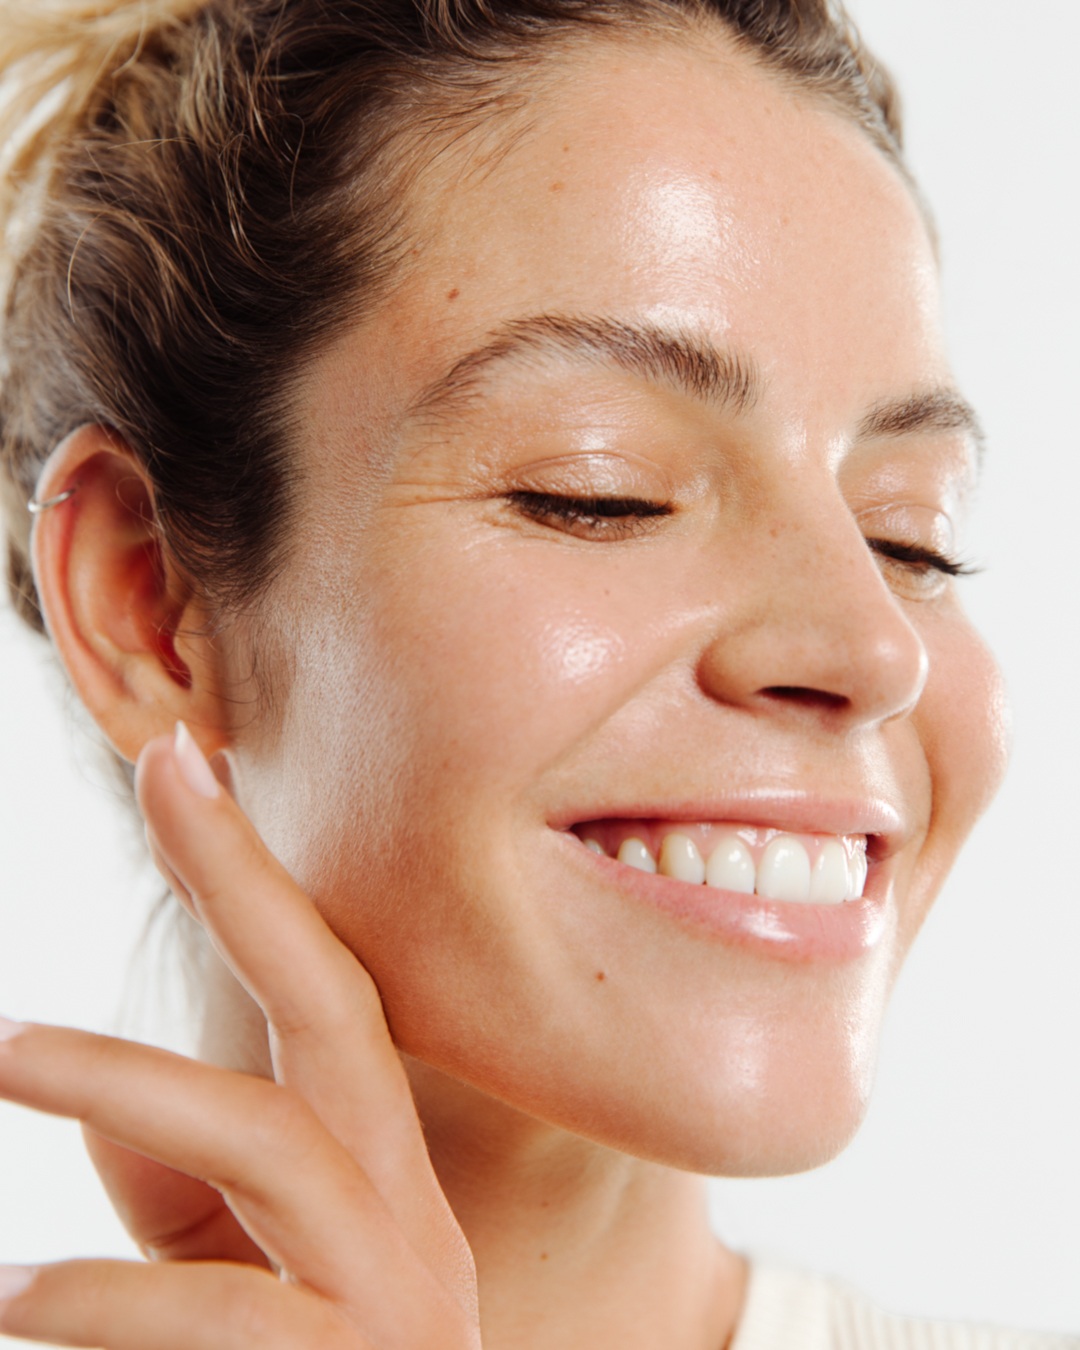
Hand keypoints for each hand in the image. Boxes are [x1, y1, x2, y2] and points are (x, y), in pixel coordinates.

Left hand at [0, 724, 480, 1347]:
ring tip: (0, 1046)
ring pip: (273, 1140)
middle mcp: (404, 1212)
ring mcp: (394, 1299)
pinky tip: (23, 1299)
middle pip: (336, 1011)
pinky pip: (221, 1320)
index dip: (255, 874)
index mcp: (373, 1173)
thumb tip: (78, 1078)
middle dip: (251, 887)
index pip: (325, 988)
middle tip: (160, 779)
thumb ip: (177, 1177)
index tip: (183, 760)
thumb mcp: (225, 1275)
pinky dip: (104, 1296)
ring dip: (131, 1076)